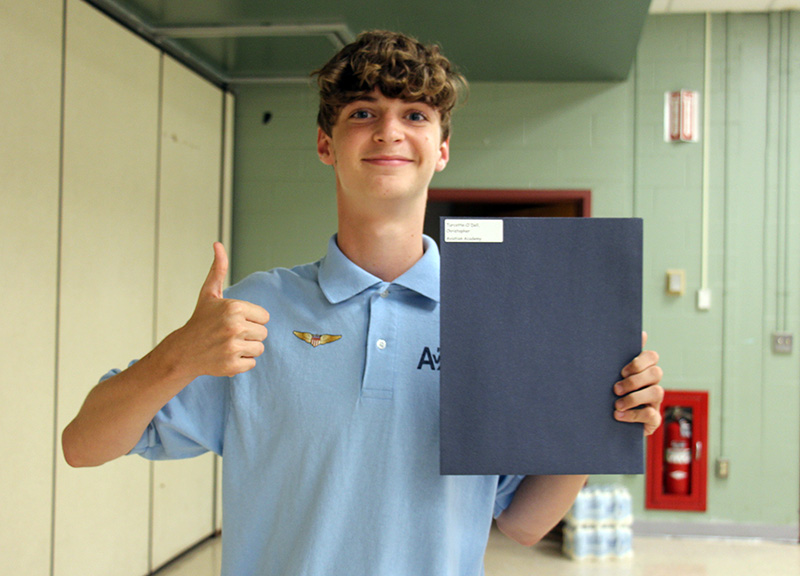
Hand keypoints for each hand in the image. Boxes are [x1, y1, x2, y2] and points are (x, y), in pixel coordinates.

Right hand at [169, 242, 269, 377]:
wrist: (182, 351)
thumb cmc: (200, 320)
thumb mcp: (209, 293)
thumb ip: (218, 269)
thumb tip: (217, 244)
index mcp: (235, 308)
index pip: (264, 317)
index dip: (252, 319)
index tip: (235, 320)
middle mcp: (235, 327)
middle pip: (263, 333)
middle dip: (250, 334)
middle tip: (230, 333)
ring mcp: (233, 347)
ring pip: (259, 348)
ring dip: (247, 348)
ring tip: (229, 344)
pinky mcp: (232, 365)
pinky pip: (252, 363)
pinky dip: (241, 362)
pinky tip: (226, 356)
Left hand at [613, 331, 663, 434]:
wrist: (605, 423)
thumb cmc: (609, 394)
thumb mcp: (610, 374)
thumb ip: (620, 356)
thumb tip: (639, 332)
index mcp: (643, 370)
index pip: (652, 356)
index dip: (639, 362)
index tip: (621, 371)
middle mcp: (652, 384)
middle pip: (656, 373)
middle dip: (635, 380)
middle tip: (615, 388)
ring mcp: (655, 402)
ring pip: (657, 392)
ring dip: (634, 397)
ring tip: (616, 404)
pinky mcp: (653, 420)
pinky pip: (651, 414)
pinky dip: (633, 414)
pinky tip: (618, 415)